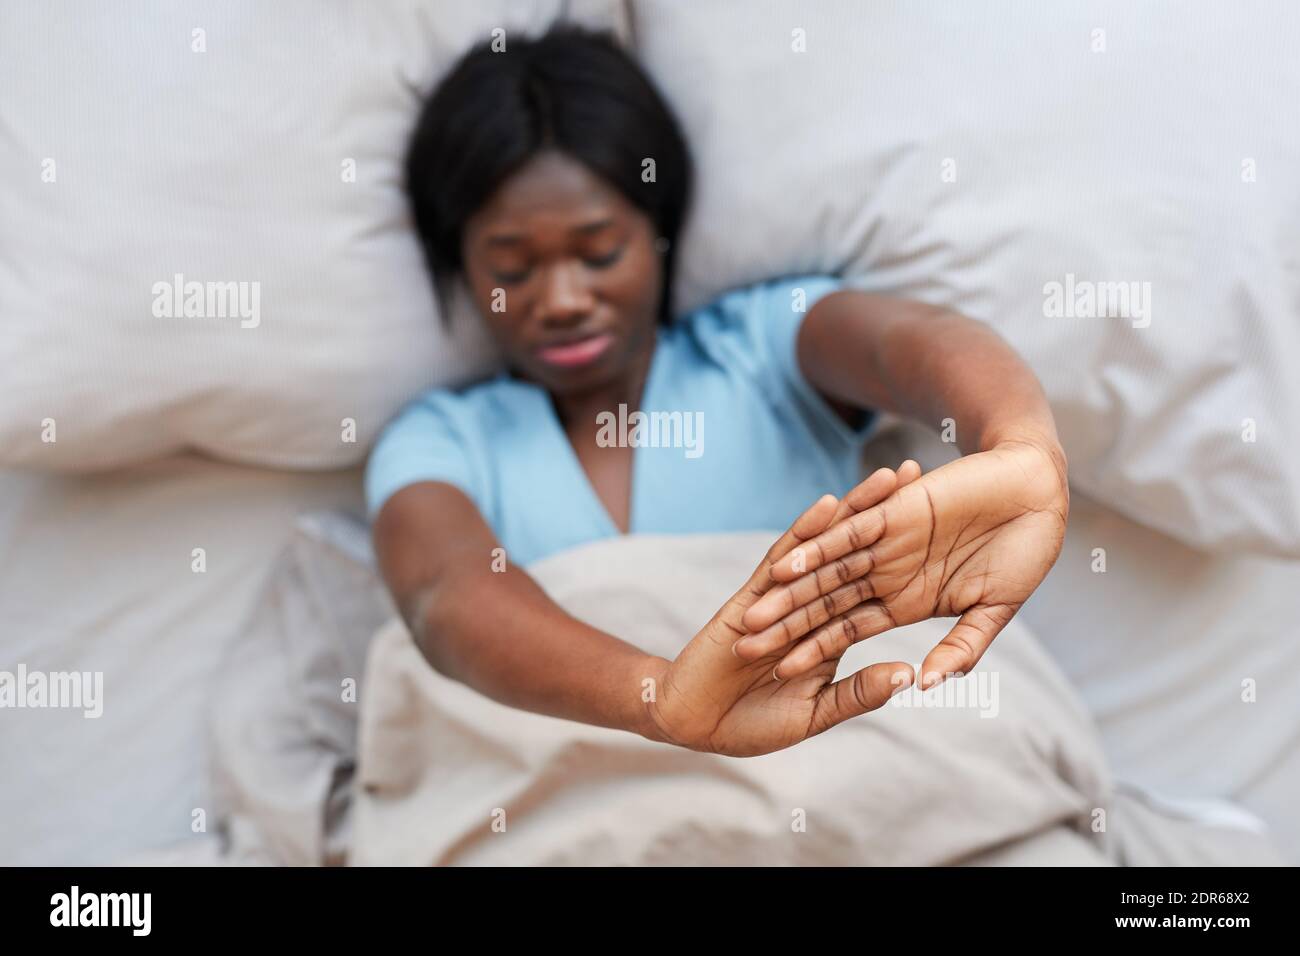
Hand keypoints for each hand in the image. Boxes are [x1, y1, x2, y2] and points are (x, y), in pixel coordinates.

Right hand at [644, 464, 922, 756]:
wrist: (693, 722)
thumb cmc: (752, 725)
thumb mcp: (814, 715)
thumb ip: (857, 693)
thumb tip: (908, 674)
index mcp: (834, 630)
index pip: (879, 582)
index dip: (910, 553)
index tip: (948, 522)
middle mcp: (813, 603)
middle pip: (859, 550)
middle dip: (889, 514)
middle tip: (921, 473)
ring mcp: (783, 595)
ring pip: (826, 544)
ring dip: (854, 509)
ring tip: (887, 477)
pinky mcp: (753, 595)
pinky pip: (783, 557)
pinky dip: (805, 531)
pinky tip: (828, 504)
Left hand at [735, 438, 1068, 689]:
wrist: (1041, 493)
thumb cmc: (1025, 553)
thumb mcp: (993, 611)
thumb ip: (961, 648)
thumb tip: (928, 685)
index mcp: (905, 600)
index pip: (846, 632)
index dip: (813, 653)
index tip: (777, 679)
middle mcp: (886, 572)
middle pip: (822, 605)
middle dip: (784, 628)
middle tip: (742, 652)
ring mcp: (885, 541)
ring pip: (824, 572)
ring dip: (789, 593)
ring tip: (751, 615)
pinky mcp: (892, 511)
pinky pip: (847, 533)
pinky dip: (817, 549)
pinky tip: (785, 566)